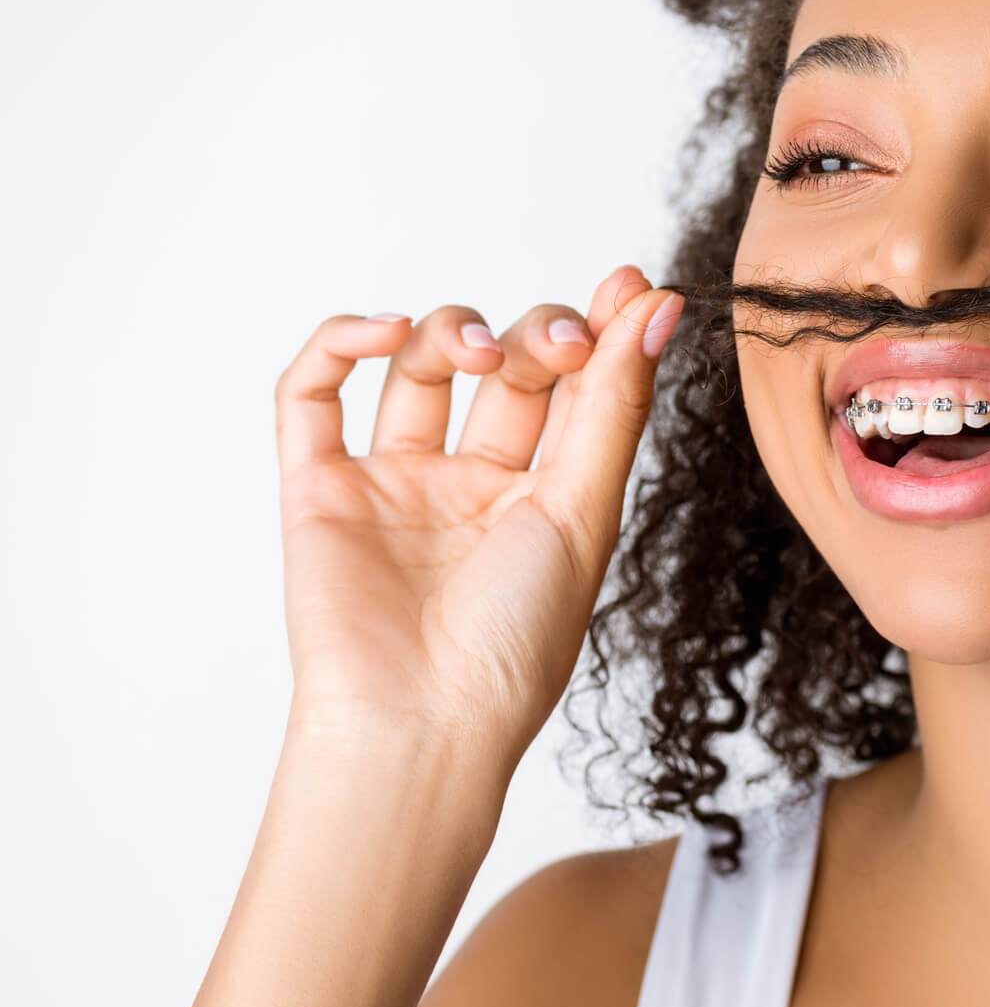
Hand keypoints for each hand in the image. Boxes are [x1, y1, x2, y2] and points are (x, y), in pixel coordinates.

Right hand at [272, 266, 681, 776]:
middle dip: (535, 336)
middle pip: (504, 370)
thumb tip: (660, 303)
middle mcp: (473, 487)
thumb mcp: (584, 511)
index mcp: (547, 500)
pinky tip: (387, 331)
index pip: (575, 391)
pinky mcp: (319, 490)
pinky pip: (312, 394)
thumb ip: (614, 405)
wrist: (422, 722)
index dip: (600, 331)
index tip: (630, 284)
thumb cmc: (517, 640)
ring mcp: (394, 485)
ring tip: (479, 353)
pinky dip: (342, 343)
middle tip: (555, 345)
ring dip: (453, 331)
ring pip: (416, 366)